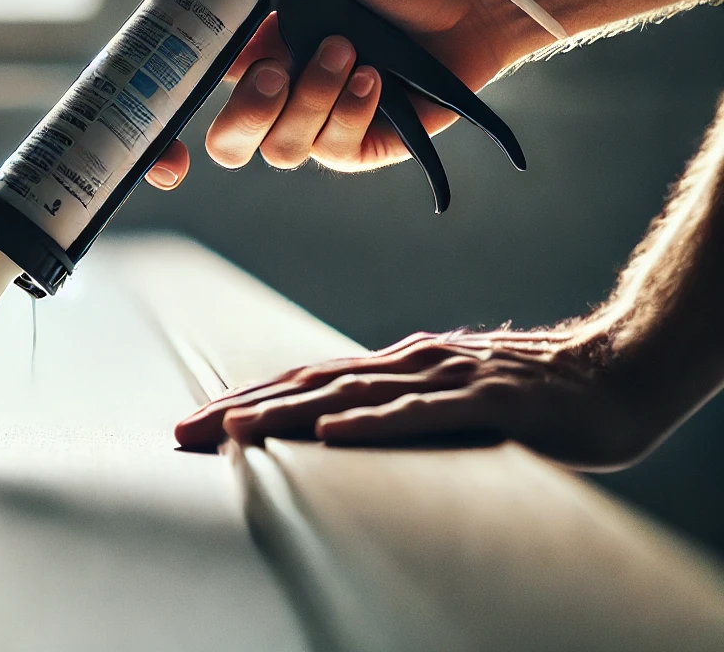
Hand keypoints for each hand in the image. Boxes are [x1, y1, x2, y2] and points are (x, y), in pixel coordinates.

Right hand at [119, 0, 512, 190]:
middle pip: (228, 144)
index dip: (163, 145)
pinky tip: (371, 77)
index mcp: (243, 56)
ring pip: (281, 147)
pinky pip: (331, 148)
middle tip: (277, 66)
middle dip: (246, 111)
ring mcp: (313, 124)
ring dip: (311, 96)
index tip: (165, 154)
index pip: (185, 109)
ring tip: (346, 49)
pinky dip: (347, 109)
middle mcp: (273, 96)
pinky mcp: (354, 144)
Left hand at [173, 322, 663, 470]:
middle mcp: (410, 362)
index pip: (306, 380)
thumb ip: (401, 407)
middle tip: (184, 431)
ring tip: (234, 429)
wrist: (612, 371)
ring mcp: (447, 376)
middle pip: (310, 382)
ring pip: (352, 393)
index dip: (248, 400)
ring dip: (288, 412)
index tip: (197, 423)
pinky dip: (374, 422)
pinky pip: (422, 413)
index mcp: (397, 364)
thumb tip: (345, 426)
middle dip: (243, 407)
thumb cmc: (528, 392)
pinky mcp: (489, 400)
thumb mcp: (449, 398)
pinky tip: (333, 433)